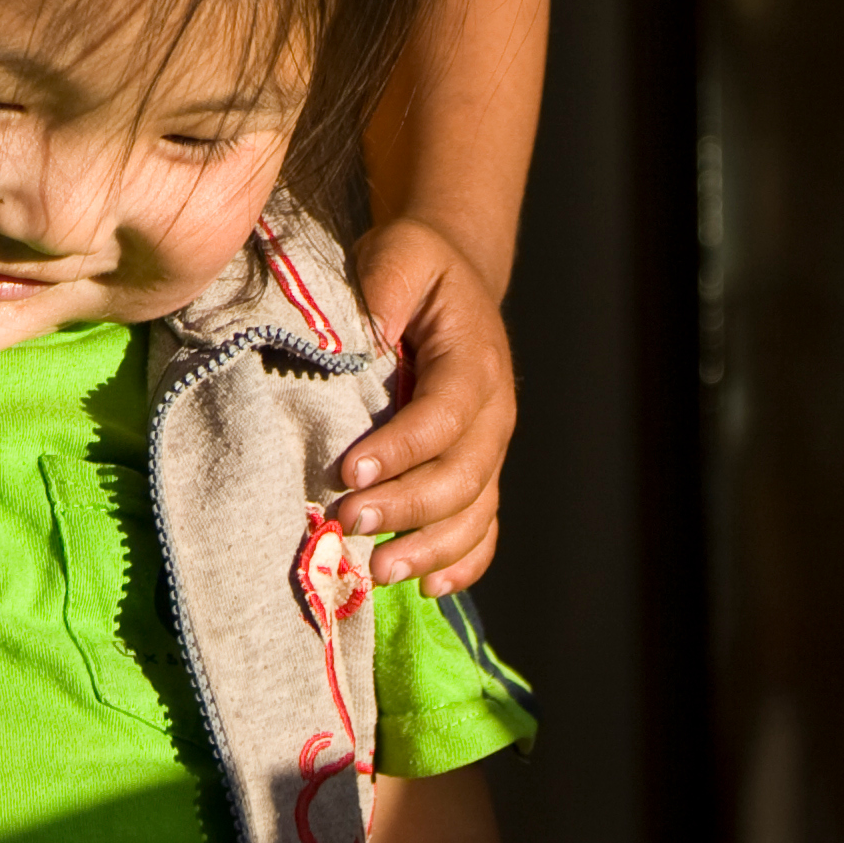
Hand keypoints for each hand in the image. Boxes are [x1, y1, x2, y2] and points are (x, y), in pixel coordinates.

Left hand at [337, 219, 515, 592]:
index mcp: (475, 360)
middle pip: (462, 474)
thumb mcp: (398, 255)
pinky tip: (427, 587)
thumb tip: (353, 348)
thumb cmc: (417, 266)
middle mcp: (495, 412)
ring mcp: (491, 447)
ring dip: (430, 548)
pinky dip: (461, 562)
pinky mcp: (479, 469)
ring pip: (475, 511)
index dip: (402, 449)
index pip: (446, 413)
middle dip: (407, 507)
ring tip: (378, 570)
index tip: (349, 471)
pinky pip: (484, 527)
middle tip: (348, 522)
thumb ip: (381, 293)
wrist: (454, 277)